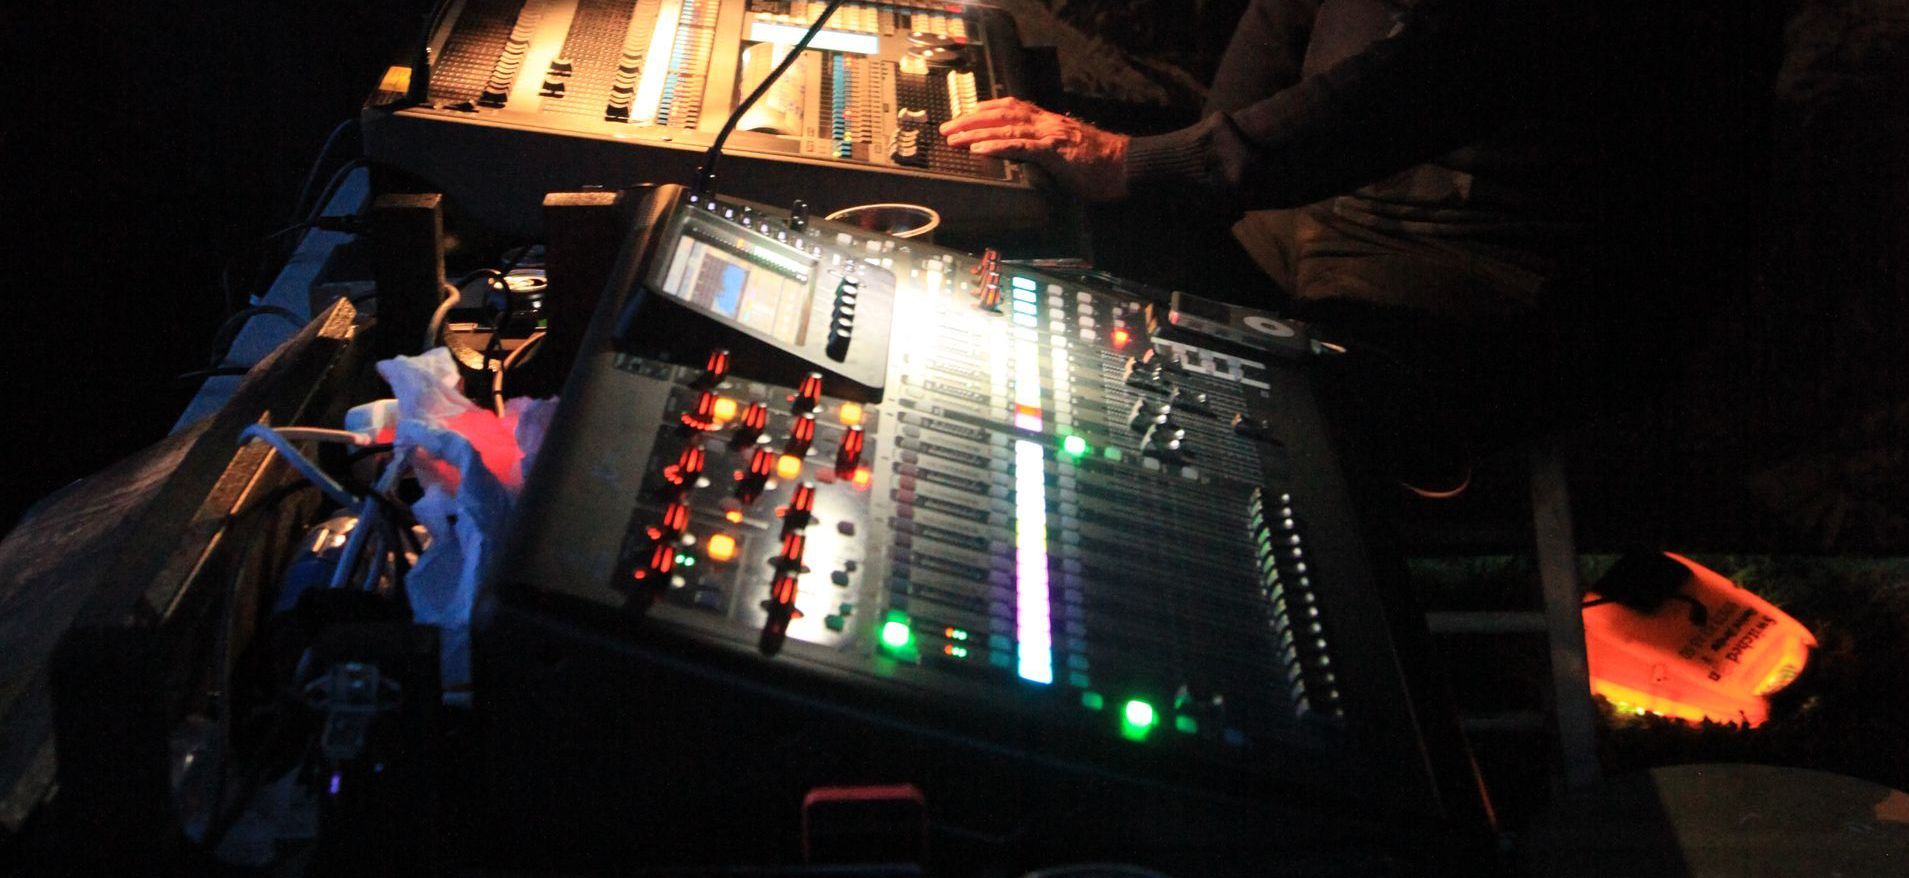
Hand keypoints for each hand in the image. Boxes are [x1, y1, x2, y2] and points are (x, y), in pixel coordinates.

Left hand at [940, 98, 1130, 201]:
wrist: (1126, 166)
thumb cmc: (1100, 164)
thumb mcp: (1067, 152)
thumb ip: (1046, 150)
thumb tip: (1028, 158)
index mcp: (1048, 121)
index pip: (1010, 107)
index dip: (984, 109)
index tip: (963, 114)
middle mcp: (1046, 122)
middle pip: (1001, 113)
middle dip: (970, 120)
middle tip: (947, 128)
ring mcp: (1050, 135)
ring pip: (1005, 127)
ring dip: (975, 132)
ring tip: (954, 138)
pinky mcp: (1054, 152)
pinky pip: (1020, 146)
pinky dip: (997, 146)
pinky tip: (979, 149)